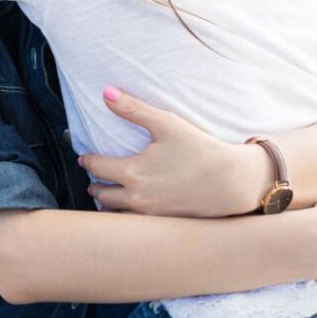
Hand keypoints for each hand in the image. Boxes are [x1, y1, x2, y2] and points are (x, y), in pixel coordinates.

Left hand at [78, 86, 267, 217]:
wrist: (232, 181)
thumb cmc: (199, 149)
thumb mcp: (166, 123)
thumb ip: (132, 109)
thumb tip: (105, 92)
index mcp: (132, 173)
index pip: (97, 168)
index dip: (88, 161)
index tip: (84, 158)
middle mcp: (136, 198)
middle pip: (101, 196)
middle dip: (95, 186)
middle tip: (93, 180)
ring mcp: (150, 215)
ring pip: (116, 215)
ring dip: (107, 206)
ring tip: (106, 198)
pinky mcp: (163, 224)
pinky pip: (134, 225)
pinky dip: (126, 217)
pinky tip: (131, 210)